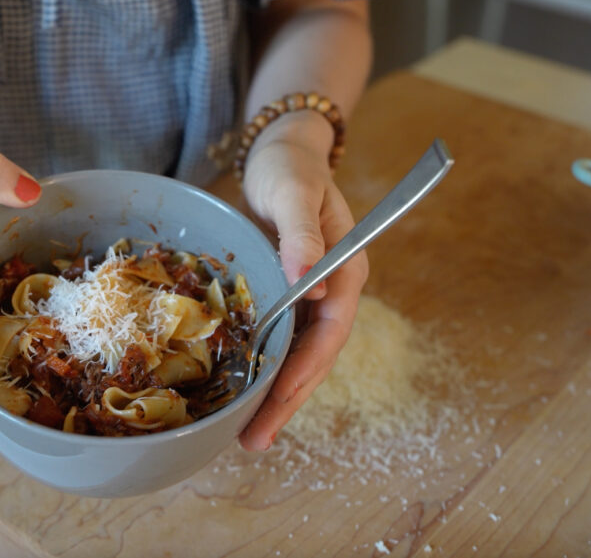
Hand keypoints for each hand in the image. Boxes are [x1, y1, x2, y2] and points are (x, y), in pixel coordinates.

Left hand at [238, 111, 367, 450]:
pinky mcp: (291, 295)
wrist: (284, 151)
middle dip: (287, 399)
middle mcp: (334, 290)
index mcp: (347, 270)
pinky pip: (281, 338)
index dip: (304, 372)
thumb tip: (309, 280)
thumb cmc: (291, 167)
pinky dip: (265, 366)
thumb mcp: (295, 192)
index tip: (277, 403)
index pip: (329, 333)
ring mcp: (313, 296)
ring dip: (276, 392)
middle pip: (314, 356)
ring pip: (298, 354)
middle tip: (254, 439)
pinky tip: (243, 390)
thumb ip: (302, 233)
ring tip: (247, 432)